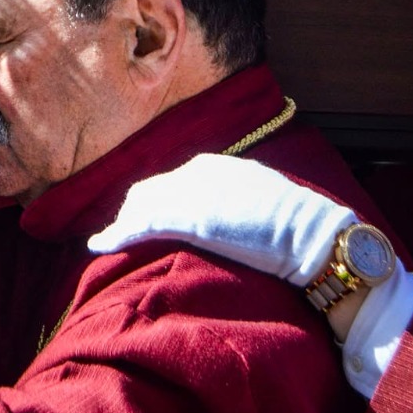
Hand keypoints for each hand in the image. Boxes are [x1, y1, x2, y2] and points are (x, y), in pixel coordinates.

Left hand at [88, 152, 355, 283]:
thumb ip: (238, 199)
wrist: (311, 234)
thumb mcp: (261, 200)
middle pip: (150, 190)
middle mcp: (198, 172)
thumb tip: (232, 213)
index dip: (155, 200)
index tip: (145, 217)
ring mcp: (192, 193)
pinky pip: (141, 225)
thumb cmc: (296, 224)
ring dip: (123, 224)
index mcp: (216, 166)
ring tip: (110, 241)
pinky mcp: (188, 219)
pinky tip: (100, 246)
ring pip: (140, 206)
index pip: (172, 181)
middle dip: (133, 212)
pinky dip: (117, 235)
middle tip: (121, 233)